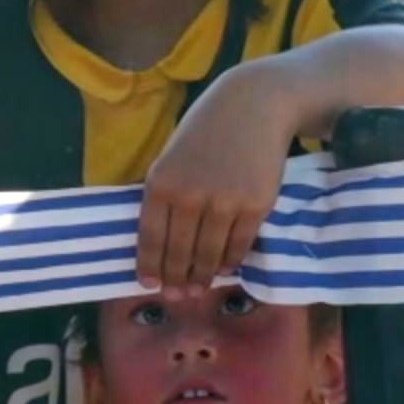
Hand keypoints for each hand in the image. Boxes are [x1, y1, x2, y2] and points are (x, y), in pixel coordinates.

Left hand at [140, 62, 299, 289]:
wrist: (252, 107)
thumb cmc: (205, 132)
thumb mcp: (171, 158)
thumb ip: (165, 195)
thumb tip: (161, 239)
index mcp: (160, 183)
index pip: (151, 237)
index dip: (150, 265)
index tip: (148, 285)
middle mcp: (189, 196)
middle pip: (179, 250)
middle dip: (176, 278)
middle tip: (176, 296)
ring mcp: (224, 203)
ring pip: (209, 253)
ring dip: (203, 275)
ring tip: (198, 288)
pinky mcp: (255, 206)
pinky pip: (239, 244)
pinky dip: (231, 260)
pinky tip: (225, 269)